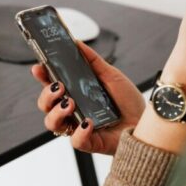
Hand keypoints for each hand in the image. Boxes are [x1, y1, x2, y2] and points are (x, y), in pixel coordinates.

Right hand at [32, 40, 145, 154]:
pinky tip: (88, 122)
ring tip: (70, 103)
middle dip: (46, 95)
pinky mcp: (89, 142)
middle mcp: (73, 111)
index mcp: (75, 93)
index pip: (52, 85)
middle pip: (45, 105)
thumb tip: (77, 43)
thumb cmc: (128, 101)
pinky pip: (75, 141)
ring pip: (53, 124)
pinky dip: (79, 131)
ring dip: (56, 112)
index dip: (42, 76)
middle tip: (59, 87)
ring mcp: (78, 127)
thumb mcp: (111, 75)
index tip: (39, 67)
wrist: (146, 121)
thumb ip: (93, 61)